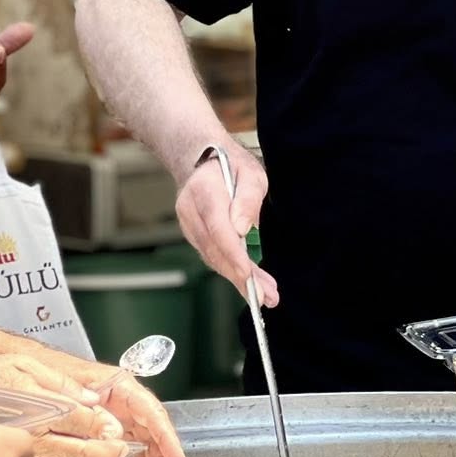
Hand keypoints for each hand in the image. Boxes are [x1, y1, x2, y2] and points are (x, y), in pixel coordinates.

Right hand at [0, 354, 141, 456]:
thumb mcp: (20, 365)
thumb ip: (57, 382)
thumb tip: (89, 396)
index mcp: (33, 411)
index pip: (77, 420)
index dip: (100, 425)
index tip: (115, 428)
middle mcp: (28, 442)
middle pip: (76, 452)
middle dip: (103, 452)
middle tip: (118, 448)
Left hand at [49, 358, 185, 456]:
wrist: (25, 370)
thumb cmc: (46, 371)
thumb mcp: (62, 384)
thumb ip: (85, 403)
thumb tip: (109, 428)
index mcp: (117, 384)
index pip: (149, 409)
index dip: (164, 434)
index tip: (174, 455)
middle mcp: (121, 399)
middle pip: (152, 426)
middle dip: (163, 453)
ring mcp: (115, 413)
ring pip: (144, 437)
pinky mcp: (107, 427)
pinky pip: (131, 443)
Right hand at [176, 142, 276, 307]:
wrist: (200, 158)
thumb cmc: (231, 164)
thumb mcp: (251, 173)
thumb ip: (248, 198)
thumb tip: (242, 229)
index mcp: (204, 191)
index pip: (217, 228)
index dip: (233, 254)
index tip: (248, 276)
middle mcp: (190, 211)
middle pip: (215, 250)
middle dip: (241, 276)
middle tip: (267, 297)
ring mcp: (188, 225)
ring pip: (213, 258)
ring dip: (239, 279)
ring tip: (266, 296)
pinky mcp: (194, 235)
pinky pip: (213, 256)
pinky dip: (231, 270)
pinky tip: (251, 283)